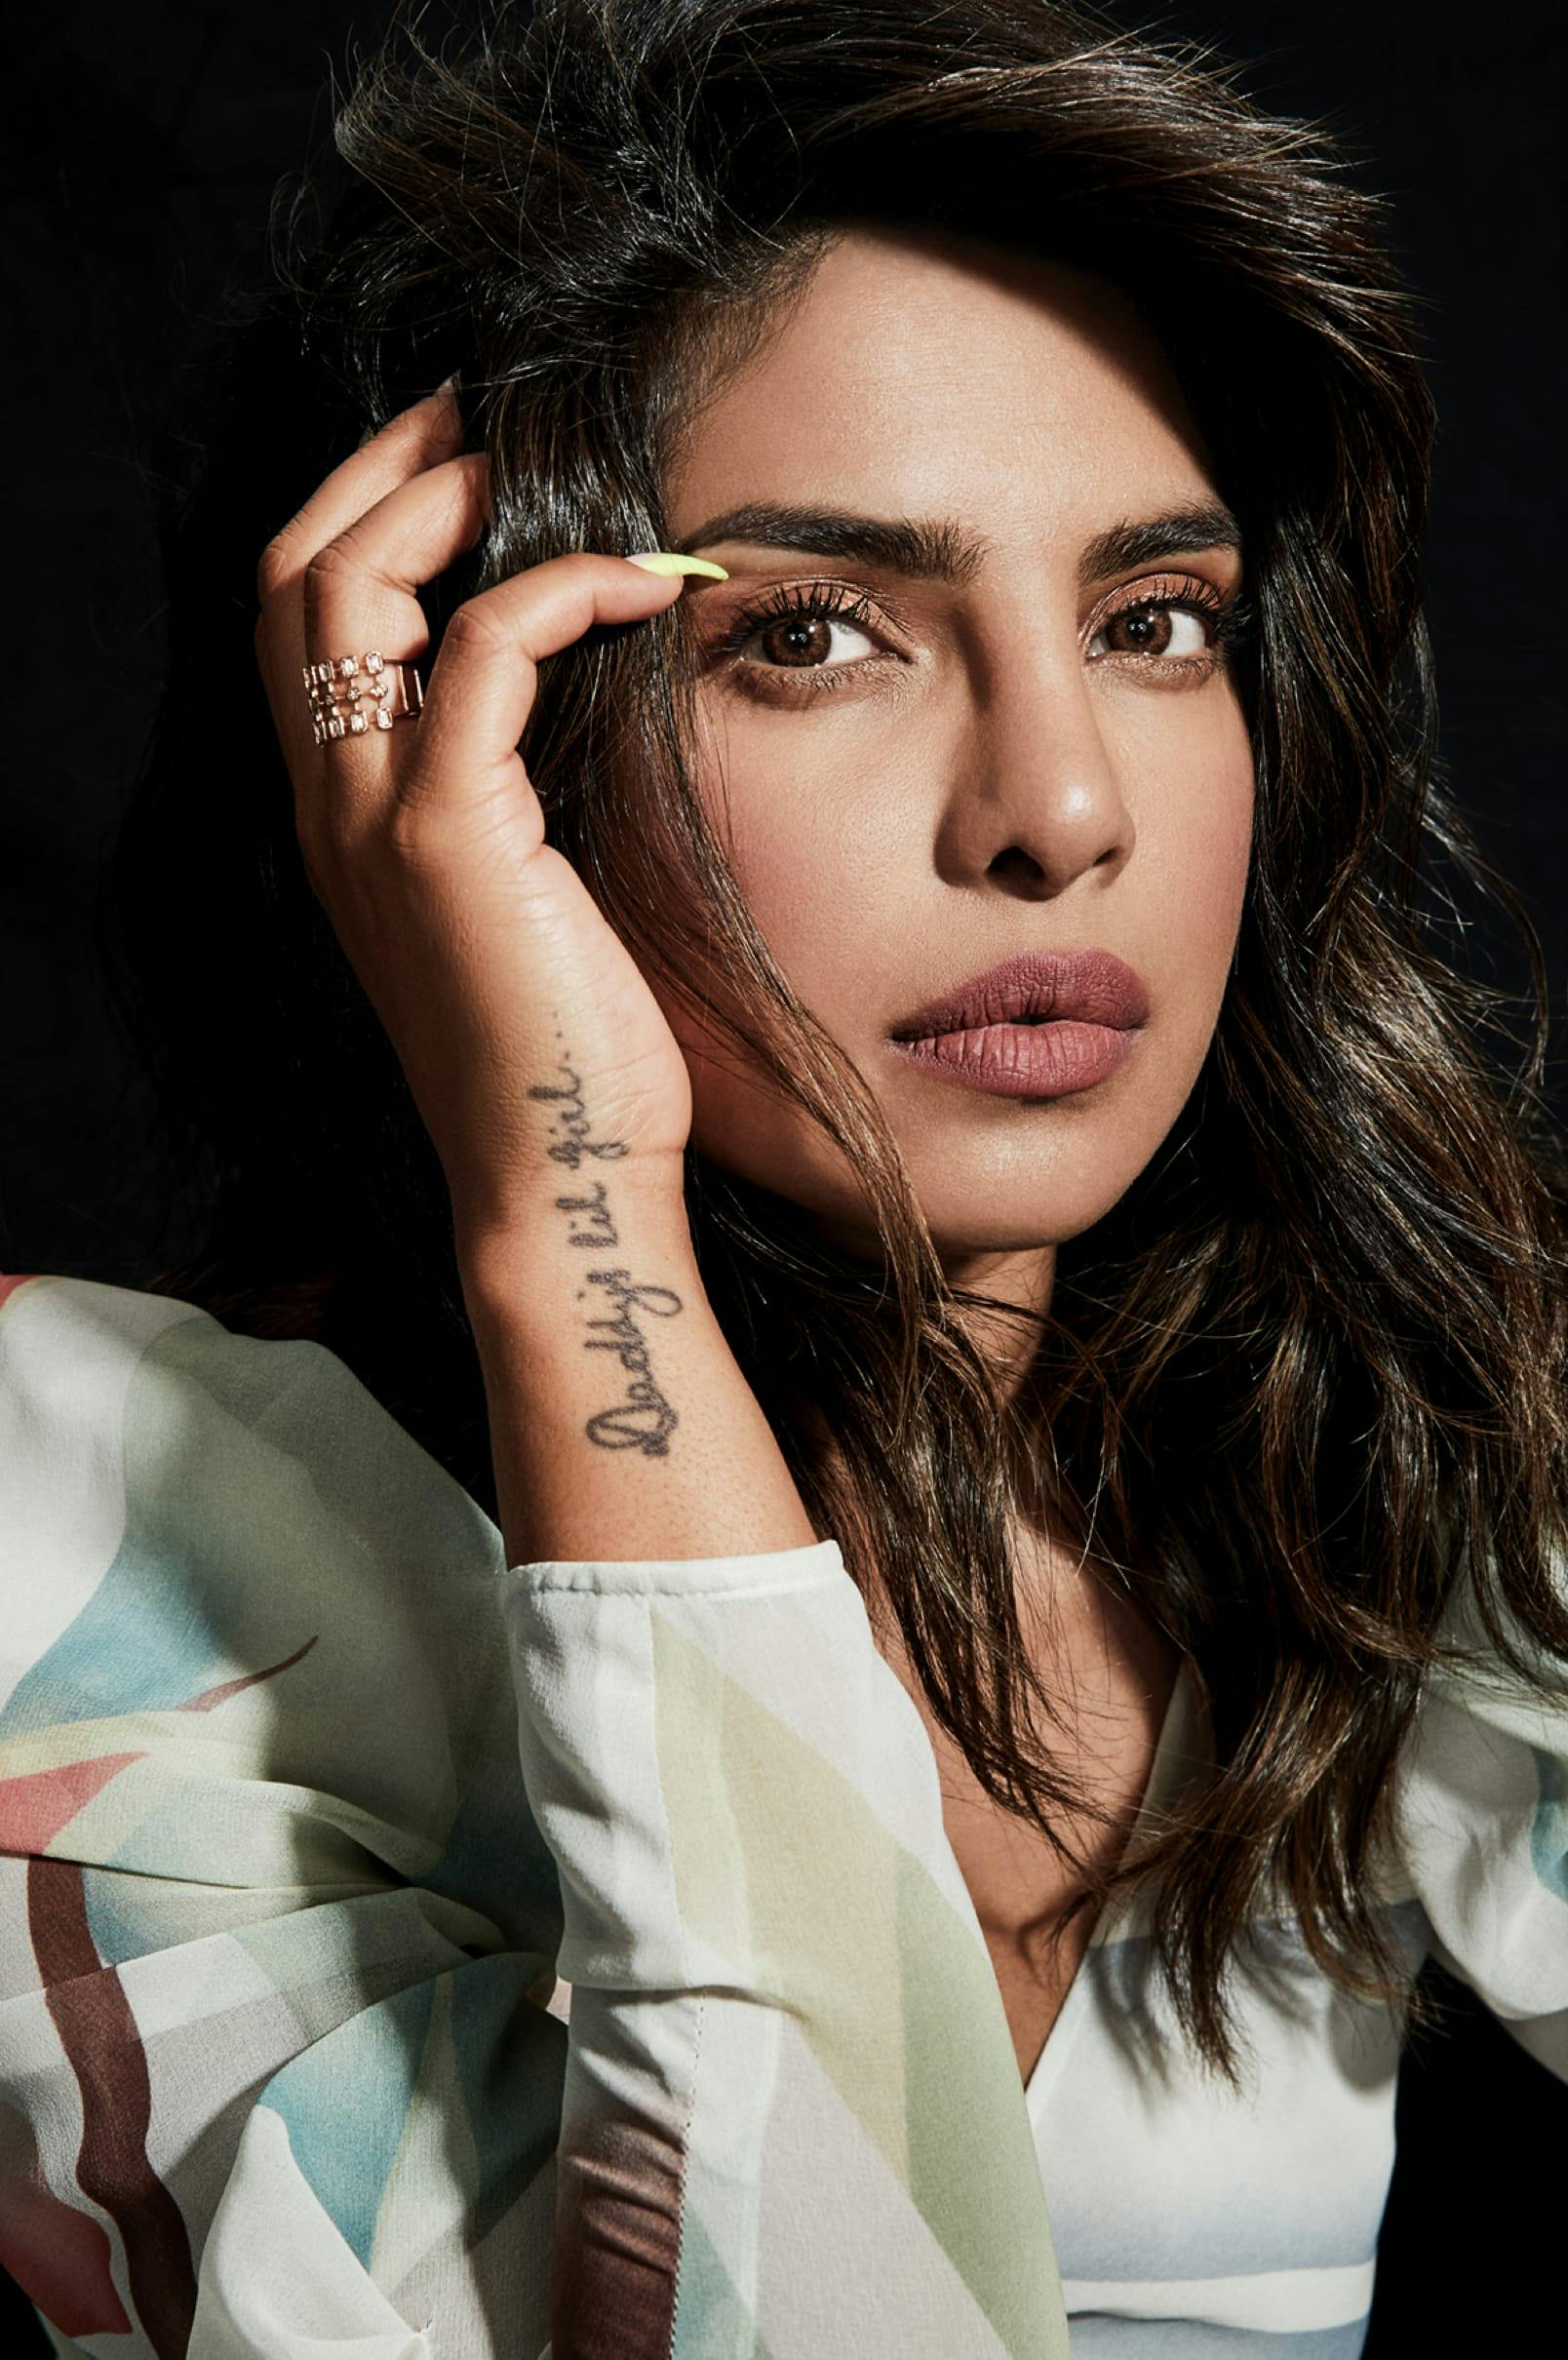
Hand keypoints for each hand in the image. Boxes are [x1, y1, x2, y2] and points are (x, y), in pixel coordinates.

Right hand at [252, 384, 714, 1240]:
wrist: (558, 1172)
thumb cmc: (564, 1047)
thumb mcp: (517, 901)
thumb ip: (505, 799)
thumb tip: (575, 694)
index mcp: (337, 816)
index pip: (297, 620)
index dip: (360, 515)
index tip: (453, 457)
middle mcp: (329, 805)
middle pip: (297, 573)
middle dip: (382, 466)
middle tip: (478, 411)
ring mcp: (372, 818)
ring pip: (357, 585)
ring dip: (449, 496)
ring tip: (541, 464)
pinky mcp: (450, 835)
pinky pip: (489, 647)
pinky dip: (561, 585)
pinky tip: (644, 583)